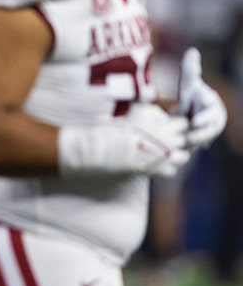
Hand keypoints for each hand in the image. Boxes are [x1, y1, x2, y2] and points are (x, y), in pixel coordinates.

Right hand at [58, 104, 189, 177]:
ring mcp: (162, 157)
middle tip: (162, 141)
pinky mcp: (156, 171)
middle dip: (175, 140)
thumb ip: (149, 114)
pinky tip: (154, 166)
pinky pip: (171, 171)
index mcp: (161, 126)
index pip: (183, 124)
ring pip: (182, 157)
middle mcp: (166, 141)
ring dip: (174, 156)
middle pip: (184, 141)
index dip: (176, 125)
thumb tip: (157, 114)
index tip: (167, 126)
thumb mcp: (131, 115)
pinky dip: (164, 169)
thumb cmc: (111, 131)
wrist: (101, 150)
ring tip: (161, 155)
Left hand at [178, 47, 226, 148]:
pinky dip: (191, 145)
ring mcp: (208, 129)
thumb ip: (190, 69)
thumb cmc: (192, 98)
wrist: (194, 118)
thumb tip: (192, 51)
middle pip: (209, 119)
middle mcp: (211, 116)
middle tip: (195, 122)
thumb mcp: (189, 84)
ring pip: (204, 134)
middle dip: (204, 121)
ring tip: (186, 137)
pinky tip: (182, 146)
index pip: (208, 98)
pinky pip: (198, 145)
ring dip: (196, 136)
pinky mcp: (202, 141)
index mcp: (208, 100)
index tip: (202, 96)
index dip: (205, 98)